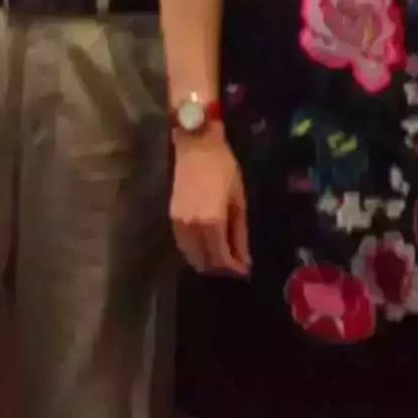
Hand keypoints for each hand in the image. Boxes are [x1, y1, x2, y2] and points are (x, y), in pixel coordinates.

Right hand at [171, 134, 248, 276]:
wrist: (196, 146)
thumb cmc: (223, 168)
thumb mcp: (239, 200)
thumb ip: (240, 233)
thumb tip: (245, 260)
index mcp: (212, 222)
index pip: (221, 258)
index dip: (234, 269)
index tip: (245, 271)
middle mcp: (192, 227)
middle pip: (205, 261)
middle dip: (221, 268)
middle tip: (236, 265)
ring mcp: (179, 223)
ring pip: (191, 256)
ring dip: (207, 261)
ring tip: (223, 257)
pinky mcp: (172, 217)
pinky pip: (182, 244)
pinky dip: (194, 251)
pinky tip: (206, 247)